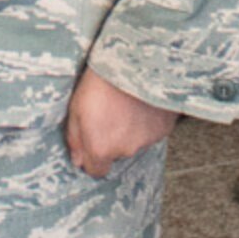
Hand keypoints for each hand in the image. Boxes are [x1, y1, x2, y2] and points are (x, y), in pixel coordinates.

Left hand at [64, 69, 178, 179]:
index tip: (90, 147)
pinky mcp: (163, 130)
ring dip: (127, 130)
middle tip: (105, 114)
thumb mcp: (75, 109)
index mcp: (102, 148)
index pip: (97, 171)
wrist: (134, 67)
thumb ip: (75, 139)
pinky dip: (143, 122)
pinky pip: (149, 132)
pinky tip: (137, 104)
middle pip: (115, 153)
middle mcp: (126, 150)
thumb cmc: (100, 85)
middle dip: (109, 140)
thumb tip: (77, 161)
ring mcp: (146, 141)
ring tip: (122, 105)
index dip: (92, 160)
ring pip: (133, 142)